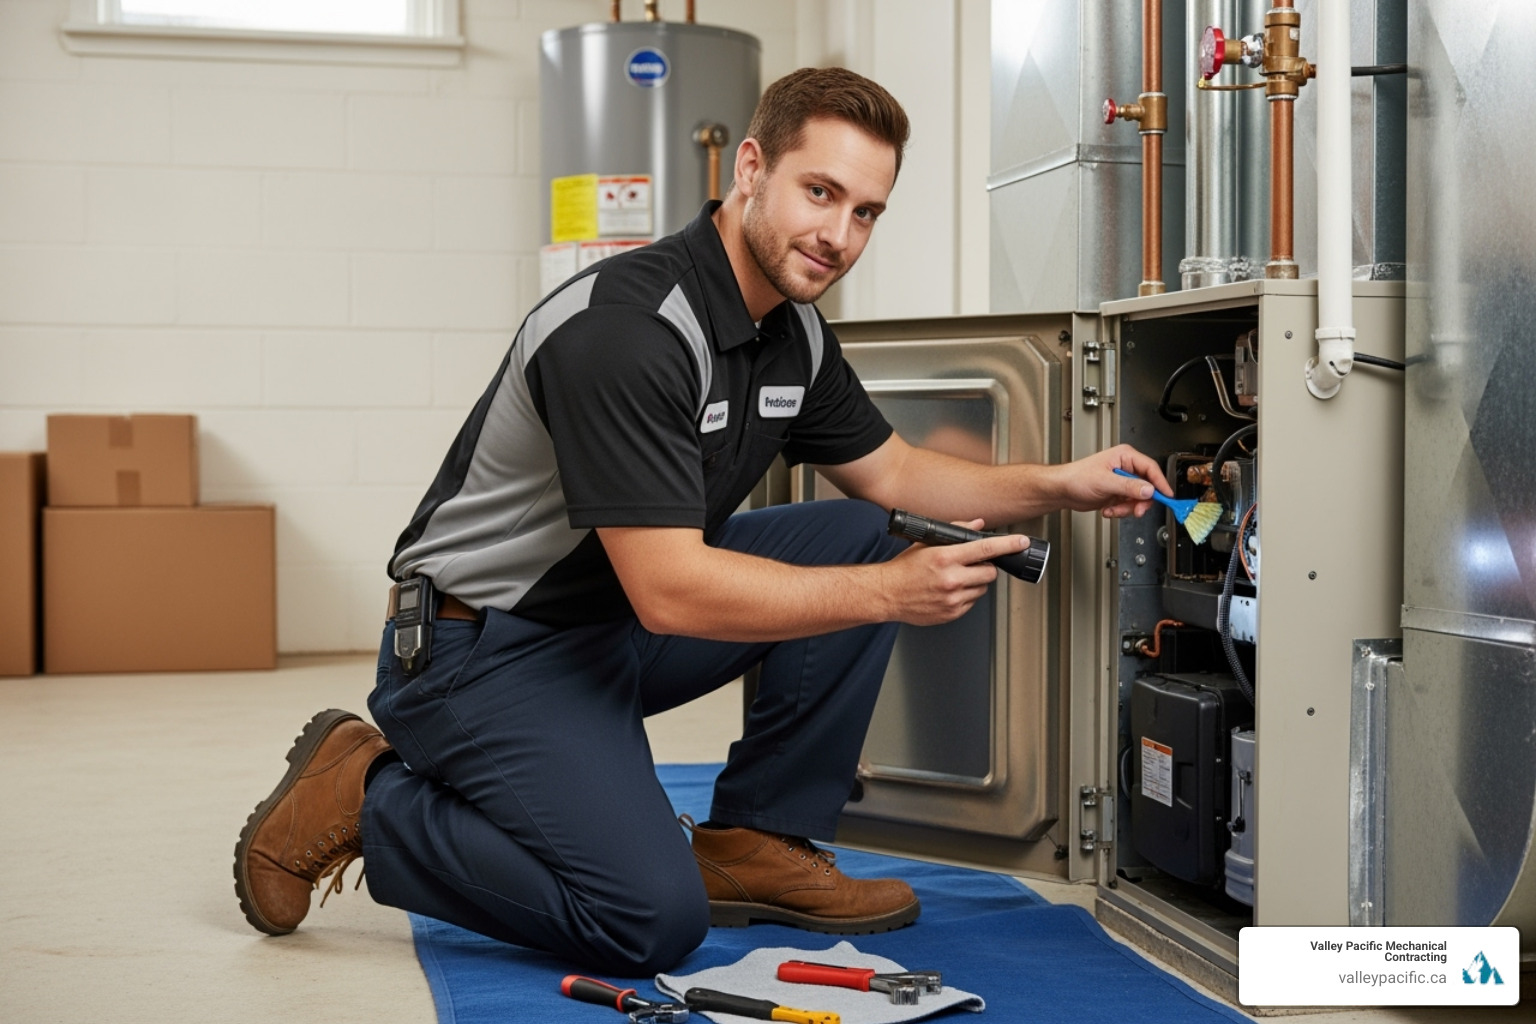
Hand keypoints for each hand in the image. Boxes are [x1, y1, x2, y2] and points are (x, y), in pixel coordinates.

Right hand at [882, 520, 1024, 625]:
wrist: (887, 594)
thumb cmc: (904, 569)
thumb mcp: (927, 544)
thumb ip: (956, 533)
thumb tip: (978, 525)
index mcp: (945, 558)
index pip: (986, 549)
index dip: (1008, 545)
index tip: (1021, 542)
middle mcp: (951, 579)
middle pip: (990, 572)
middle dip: (986, 567)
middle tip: (973, 564)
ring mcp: (952, 599)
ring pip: (982, 588)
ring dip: (976, 582)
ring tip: (956, 578)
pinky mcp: (952, 613)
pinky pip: (971, 603)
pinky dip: (966, 596)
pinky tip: (950, 590)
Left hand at [1053, 444, 1171, 518]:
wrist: (1063, 490)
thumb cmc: (1076, 477)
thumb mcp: (1105, 481)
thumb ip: (1129, 486)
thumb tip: (1149, 489)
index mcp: (1125, 457)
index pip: (1151, 469)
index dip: (1160, 483)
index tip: (1167, 496)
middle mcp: (1126, 468)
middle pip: (1147, 487)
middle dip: (1140, 501)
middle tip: (1135, 510)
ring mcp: (1123, 482)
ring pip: (1139, 499)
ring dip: (1127, 508)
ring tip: (1113, 509)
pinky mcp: (1118, 493)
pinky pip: (1129, 505)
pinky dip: (1120, 511)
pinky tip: (1108, 509)